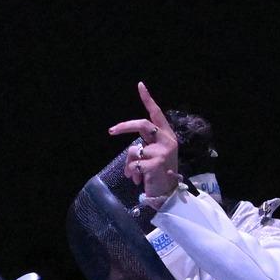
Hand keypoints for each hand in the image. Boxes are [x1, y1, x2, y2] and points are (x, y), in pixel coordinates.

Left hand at [108, 80, 180, 198]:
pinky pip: (134, 164)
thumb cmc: (159, 174)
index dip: (148, 99)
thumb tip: (131, 148)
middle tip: (111, 131)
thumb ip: (145, 145)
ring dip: (128, 164)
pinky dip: (131, 172)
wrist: (168, 194)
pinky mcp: (156, 163)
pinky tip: (137, 180)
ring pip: (133, 150)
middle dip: (125, 126)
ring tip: (132, 174)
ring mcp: (163, 151)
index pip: (156, 114)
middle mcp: (167, 140)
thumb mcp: (155, 155)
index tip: (140, 85)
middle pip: (143, 124)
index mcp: (167, 135)